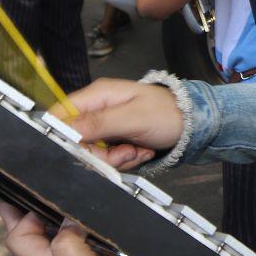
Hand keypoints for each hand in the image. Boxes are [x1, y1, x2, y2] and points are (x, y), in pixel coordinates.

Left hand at [0, 204, 134, 255]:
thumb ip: (70, 249)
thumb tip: (68, 219)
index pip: (18, 240)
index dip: (23, 217)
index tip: (41, 198)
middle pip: (24, 243)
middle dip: (19, 219)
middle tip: (13, 199)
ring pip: (44, 245)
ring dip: (42, 225)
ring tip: (42, 207)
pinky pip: (69, 247)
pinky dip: (66, 232)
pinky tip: (77, 224)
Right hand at [56, 78, 183, 170]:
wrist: (194, 125)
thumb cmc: (169, 113)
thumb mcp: (133, 117)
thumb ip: (99, 123)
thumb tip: (65, 129)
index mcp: (98, 95)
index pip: (61, 115)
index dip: (64, 137)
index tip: (82, 151)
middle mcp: (98, 109)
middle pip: (76, 140)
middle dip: (99, 153)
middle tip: (125, 152)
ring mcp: (106, 126)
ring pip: (92, 153)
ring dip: (115, 159)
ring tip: (137, 150)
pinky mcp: (115, 140)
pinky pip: (108, 157)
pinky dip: (124, 159)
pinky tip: (141, 152)